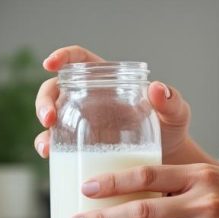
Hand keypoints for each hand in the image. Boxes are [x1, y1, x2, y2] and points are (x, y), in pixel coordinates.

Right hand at [32, 46, 192, 161]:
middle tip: (48, 118)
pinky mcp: (78, 146)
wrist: (166, 161)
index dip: (62, 56)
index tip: (49, 64)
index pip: (79, 60)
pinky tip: (49, 157)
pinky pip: (56, 145)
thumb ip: (171, 101)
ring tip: (47, 147)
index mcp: (107, 80)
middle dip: (44, 102)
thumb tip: (157, 88)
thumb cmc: (170, 130)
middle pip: (54, 90)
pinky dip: (47, 148)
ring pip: (50, 119)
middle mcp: (88, 98)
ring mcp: (80, 123)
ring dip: (42, 131)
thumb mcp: (176, 114)